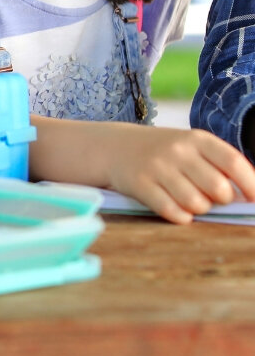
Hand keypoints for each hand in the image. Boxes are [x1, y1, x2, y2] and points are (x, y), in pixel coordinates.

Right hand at [101, 123, 254, 223]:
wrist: (114, 146)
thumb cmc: (165, 152)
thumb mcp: (191, 147)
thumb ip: (219, 166)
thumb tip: (250, 197)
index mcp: (197, 138)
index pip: (234, 163)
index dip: (251, 186)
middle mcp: (177, 150)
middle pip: (219, 190)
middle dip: (221, 201)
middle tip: (210, 197)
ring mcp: (157, 167)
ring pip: (197, 205)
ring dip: (199, 209)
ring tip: (188, 199)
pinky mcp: (140, 184)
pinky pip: (173, 212)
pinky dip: (180, 216)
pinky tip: (175, 207)